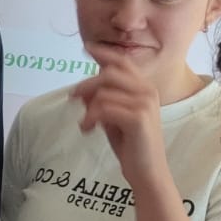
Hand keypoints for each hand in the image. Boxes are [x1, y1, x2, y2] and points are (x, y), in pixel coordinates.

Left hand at [70, 44, 165, 182]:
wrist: (148, 173)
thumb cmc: (132, 146)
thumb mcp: (113, 118)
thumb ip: (103, 101)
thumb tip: (83, 90)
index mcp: (144, 88)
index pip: (123, 62)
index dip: (104, 53)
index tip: (86, 47)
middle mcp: (147, 91)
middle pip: (109, 73)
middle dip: (87, 84)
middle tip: (73, 98)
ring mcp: (145, 103)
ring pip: (104, 91)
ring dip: (88, 108)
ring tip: (85, 125)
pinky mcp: (138, 117)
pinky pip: (104, 107)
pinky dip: (90, 118)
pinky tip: (88, 130)